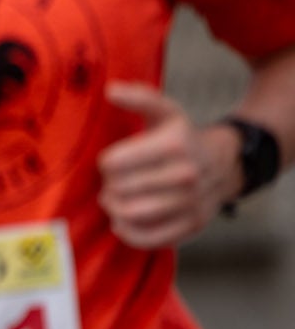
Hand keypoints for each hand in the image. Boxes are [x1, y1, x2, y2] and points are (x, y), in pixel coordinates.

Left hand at [97, 82, 237, 248]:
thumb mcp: (165, 112)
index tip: (112, 162)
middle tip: (113, 182)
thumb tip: (110, 90)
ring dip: (114, 208)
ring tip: (116, 199)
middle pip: (119, 189)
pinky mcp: (191, 226)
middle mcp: (186, 175)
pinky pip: (146, 238)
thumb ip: (138, 97)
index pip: (113, 163)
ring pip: (129, 214)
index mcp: (174, 144)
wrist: (224, 164)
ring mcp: (191, 203)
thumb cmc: (182, 138)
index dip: (105, 163)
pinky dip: (127, 232)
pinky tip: (123, 220)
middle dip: (108, 186)